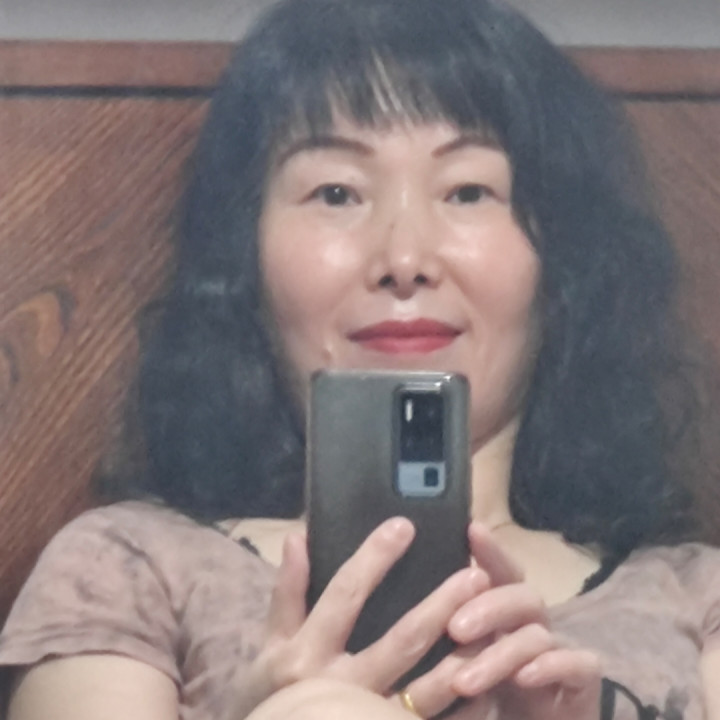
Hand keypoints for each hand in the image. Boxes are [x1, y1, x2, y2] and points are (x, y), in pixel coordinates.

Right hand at [232, 517, 489, 718]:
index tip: (404, 526)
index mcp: (307, 654)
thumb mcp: (270, 643)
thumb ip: (287, 591)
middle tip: (476, 575)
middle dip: (441, 605)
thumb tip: (298, 537)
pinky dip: (467, 710)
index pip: (346, 594)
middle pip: (401, 640)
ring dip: (464, 656)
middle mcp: (341, 686)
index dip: (375, 558)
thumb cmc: (269, 696)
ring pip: (428, 689)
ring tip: (496, 625)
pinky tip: (491, 684)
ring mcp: (369, 718)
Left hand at [423, 522, 600, 719]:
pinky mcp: (584, 681)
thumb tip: (406, 605)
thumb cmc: (493, 699)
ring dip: (499, 655)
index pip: (500, 571)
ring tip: (463, 681)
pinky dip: (550, 666)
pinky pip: (576, 663)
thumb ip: (448, 631)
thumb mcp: (463, 663)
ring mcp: (562, 648)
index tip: (471, 528)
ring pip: (536, 635)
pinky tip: (523, 677)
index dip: (490, 549)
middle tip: (454, 629)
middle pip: (519, 595)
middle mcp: (534, 622)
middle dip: (487, 608)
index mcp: (506, 612)